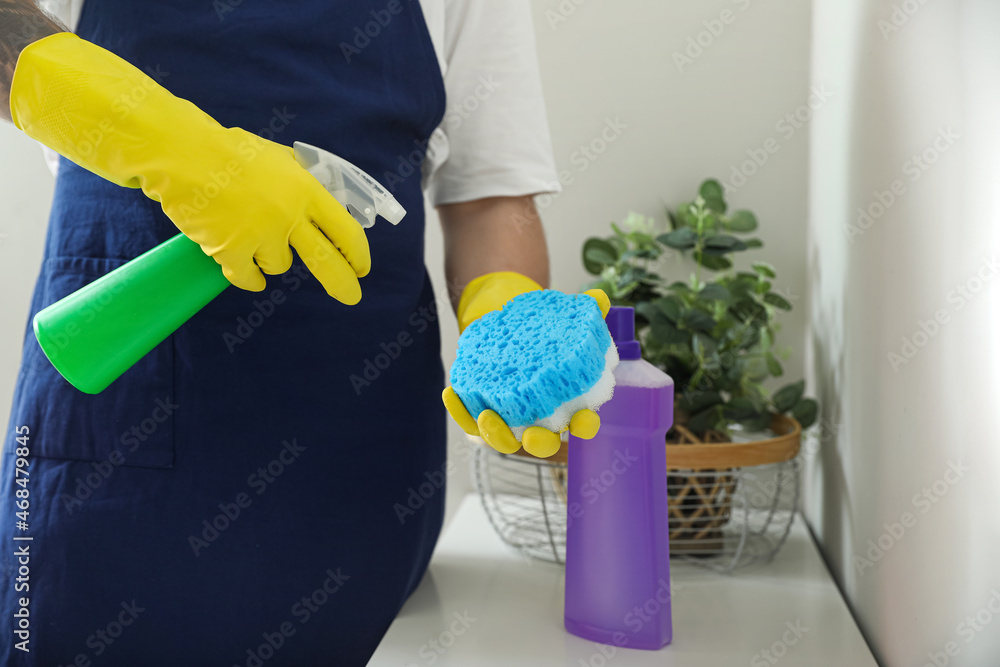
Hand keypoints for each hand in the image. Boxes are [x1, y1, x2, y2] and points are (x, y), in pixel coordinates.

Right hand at [9, 32, 368, 302]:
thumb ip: (305, 183)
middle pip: (326, 261)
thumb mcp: (280, 160)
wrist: (183, 154)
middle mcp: (289, 215)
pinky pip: (248, 278)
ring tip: (248, 233)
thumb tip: (329, 203)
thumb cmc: (230, 152)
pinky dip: (248, 277)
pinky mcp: (232, 251)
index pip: (346, 230)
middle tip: (351, 297)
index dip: (358, 253)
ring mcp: (261, 235)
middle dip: (342, 283)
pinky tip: (245, 271)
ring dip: (268, 257)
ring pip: (279, 266)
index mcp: (306, 189)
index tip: (362, 266)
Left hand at [443, 288, 610, 457]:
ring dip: (497, 434)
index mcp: (566, 403)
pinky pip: (468, 418)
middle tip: (533, 434)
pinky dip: (460, 409)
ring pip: (504, 440)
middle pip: (543, 444)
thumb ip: (584, 311)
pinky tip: (451, 393)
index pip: (581, 424)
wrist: (505, 325)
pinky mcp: (479, 409)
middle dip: (540, 444)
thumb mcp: (563, 320)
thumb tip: (599, 299)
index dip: (585, 426)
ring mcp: (508, 417)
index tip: (584, 419)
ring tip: (488, 416)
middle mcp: (538, 417)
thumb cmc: (541, 332)